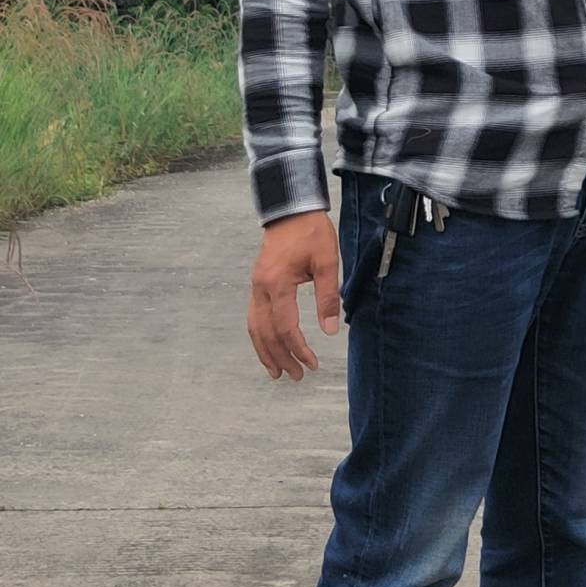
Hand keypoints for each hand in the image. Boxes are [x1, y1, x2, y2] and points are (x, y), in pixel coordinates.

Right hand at [247, 210, 341, 381]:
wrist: (291, 210)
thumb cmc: (311, 232)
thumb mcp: (327, 262)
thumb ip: (328, 296)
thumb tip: (330, 329)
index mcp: (278, 284)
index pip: (286, 327)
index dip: (299, 349)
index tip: (312, 363)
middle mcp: (261, 289)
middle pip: (267, 333)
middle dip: (281, 357)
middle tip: (297, 376)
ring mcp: (255, 287)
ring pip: (255, 328)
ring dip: (265, 352)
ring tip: (277, 372)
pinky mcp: (257, 284)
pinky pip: (253, 317)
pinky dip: (259, 336)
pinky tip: (267, 347)